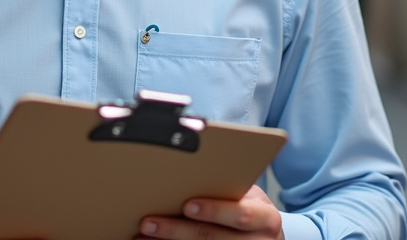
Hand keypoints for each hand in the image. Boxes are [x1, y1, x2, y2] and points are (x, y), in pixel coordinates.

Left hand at [138, 186, 283, 239]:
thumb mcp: (248, 196)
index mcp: (265, 218)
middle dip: (177, 230)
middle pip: (213, 238)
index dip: (214, 211)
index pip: (240, 215)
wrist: (265, 236)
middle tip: (148, 221)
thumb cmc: (248, 207)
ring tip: (142, 235)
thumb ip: (226, 188)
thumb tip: (182, 173)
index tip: (187, 205)